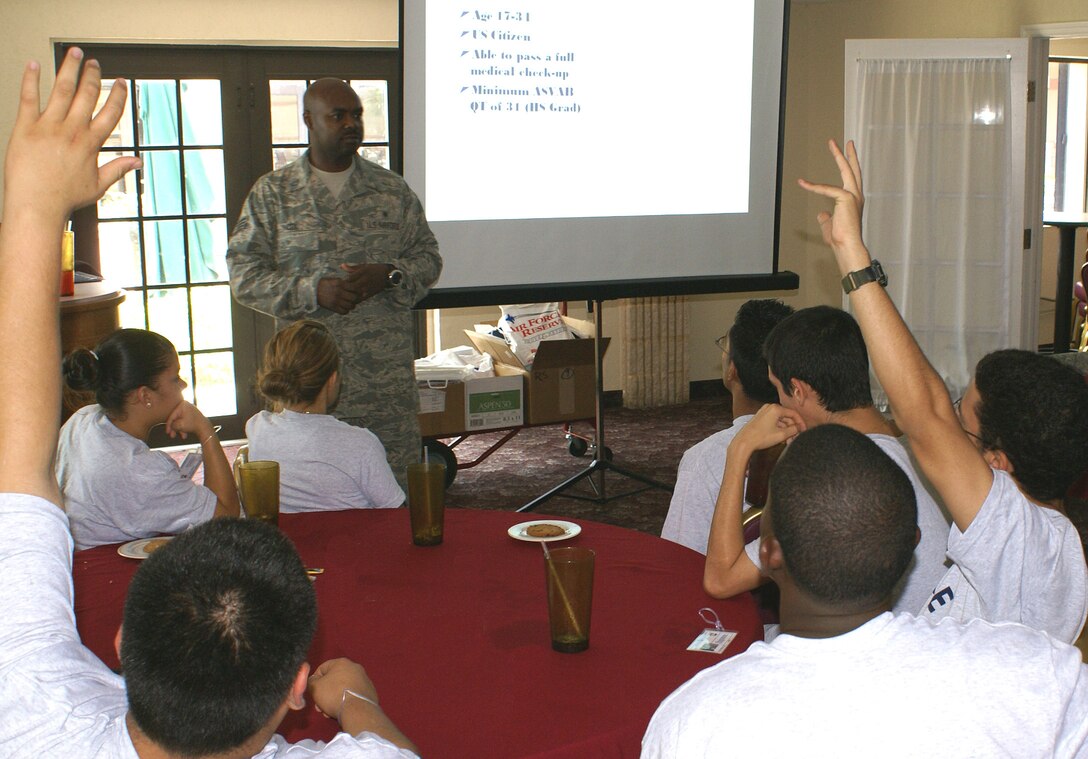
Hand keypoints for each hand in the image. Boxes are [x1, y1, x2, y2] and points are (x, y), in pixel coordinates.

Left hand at [4, 48, 141, 223]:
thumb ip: (118, 169)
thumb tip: (137, 162)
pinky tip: (34, 65)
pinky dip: (31, 79)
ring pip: (61, 90)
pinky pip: (29, 97)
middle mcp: (71, 131)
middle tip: (94, 63)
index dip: (118, 95)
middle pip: (87, 95)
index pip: (110, 113)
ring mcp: (48, 127)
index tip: (120, 83)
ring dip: (69, 69)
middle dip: (93, 75)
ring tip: (74, 54)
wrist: (36, 206)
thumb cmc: (63, 198)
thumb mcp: (98, 186)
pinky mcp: (26, 128)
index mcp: (90, 144)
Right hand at [162, 400, 211, 440]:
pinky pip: (186, 421)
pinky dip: (185, 427)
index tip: (167, 432)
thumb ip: (172, 424)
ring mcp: (190, 409)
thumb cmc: (192, 425)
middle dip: (175, 428)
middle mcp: (187, 405)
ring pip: (182, 421)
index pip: (172, 416)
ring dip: (180, 429)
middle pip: (177, 418)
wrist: (205, 428)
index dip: (169, 425)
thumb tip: (171, 425)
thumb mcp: (179, 425)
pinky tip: (185, 434)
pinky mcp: (193, 414)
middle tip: (172, 436)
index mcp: (183, 404)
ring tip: (182, 436)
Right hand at [308, 658, 378, 720]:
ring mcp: (364, 679)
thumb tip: (313, 680)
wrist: (357, 710)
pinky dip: (345, 701)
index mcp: (342, 662)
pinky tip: (341, 711)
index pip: (322, 668)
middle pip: (333, 680)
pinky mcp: (369, 691)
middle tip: (320, 706)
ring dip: (333, 700)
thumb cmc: (334, 695)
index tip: (313, 694)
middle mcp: (355, 667)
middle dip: (324, 694)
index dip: (315, 681)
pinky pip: (352, 695)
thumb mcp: (315, 687)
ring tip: (328, 712)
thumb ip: (311, 681)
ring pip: (342, 689)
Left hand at [340, 262, 391, 300]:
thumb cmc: (374, 269)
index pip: (349, 278)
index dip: (343, 281)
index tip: (339, 282)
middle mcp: (365, 280)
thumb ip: (352, 268)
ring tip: (345, 295)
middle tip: (341, 290)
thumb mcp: (364, 266)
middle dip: (345, 289)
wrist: (387, 276)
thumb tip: (341, 266)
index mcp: (362, 272)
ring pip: (355, 294)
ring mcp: (368, 288)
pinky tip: (351, 298)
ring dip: (349, 295)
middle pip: (351, 287)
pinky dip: (354, 300)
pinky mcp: (370, 294)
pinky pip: (360, 299)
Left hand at [733, 403, 804, 453]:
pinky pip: (773, 422)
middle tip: (796, 438)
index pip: (793, 414)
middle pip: (786, 417)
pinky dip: (778, 429)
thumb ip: (794, 430)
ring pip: (780, 420)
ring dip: (786, 430)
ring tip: (788, 441)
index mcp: (776, 408)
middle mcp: (769, 407)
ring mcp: (764, 412)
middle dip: (792, 428)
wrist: (744, 442)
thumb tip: (800, 427)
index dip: (801, 423)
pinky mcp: (760, 418)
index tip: (804, 430)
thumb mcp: (781, 435)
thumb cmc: (761, 437)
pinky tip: (781, 438)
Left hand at [796, 139, 870, 273]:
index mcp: (853, 200)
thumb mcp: (829, 225)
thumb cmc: (840, 239)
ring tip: (832, 143)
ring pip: (846, 170)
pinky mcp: (846, 198)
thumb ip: (826, 218)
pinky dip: (815, 187)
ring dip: (838, 156)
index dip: (849, 165)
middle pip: (853, 169)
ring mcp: (853, 196)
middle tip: (846, 141)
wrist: (846, 246)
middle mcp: (856, 195)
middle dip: (848, 154)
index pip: (852, 179)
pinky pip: (828, 189)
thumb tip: (821, 214)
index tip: (847, 153)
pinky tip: (803, 183)